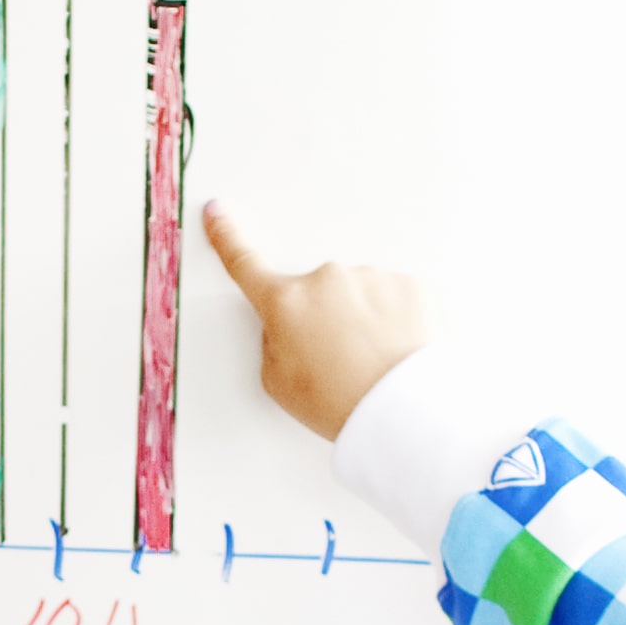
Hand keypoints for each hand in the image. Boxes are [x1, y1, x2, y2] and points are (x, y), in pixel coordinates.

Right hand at [200, 201, 432, 442]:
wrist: (402, 411)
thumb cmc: (340, 403)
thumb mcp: (279, 384)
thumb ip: (273, 343)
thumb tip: (287, 327)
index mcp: (286, 303)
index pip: (245, 263)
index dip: (227, 237)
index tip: (217, 213)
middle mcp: (326, 279)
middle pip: (315, 294)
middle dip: (322, 319)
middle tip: (337, 362)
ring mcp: (370, 277)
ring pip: (357, 296)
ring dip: (362, 321)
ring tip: (371, 363)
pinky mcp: (408, 285)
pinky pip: (392, 299)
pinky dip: (393, 323)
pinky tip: (395, 352)